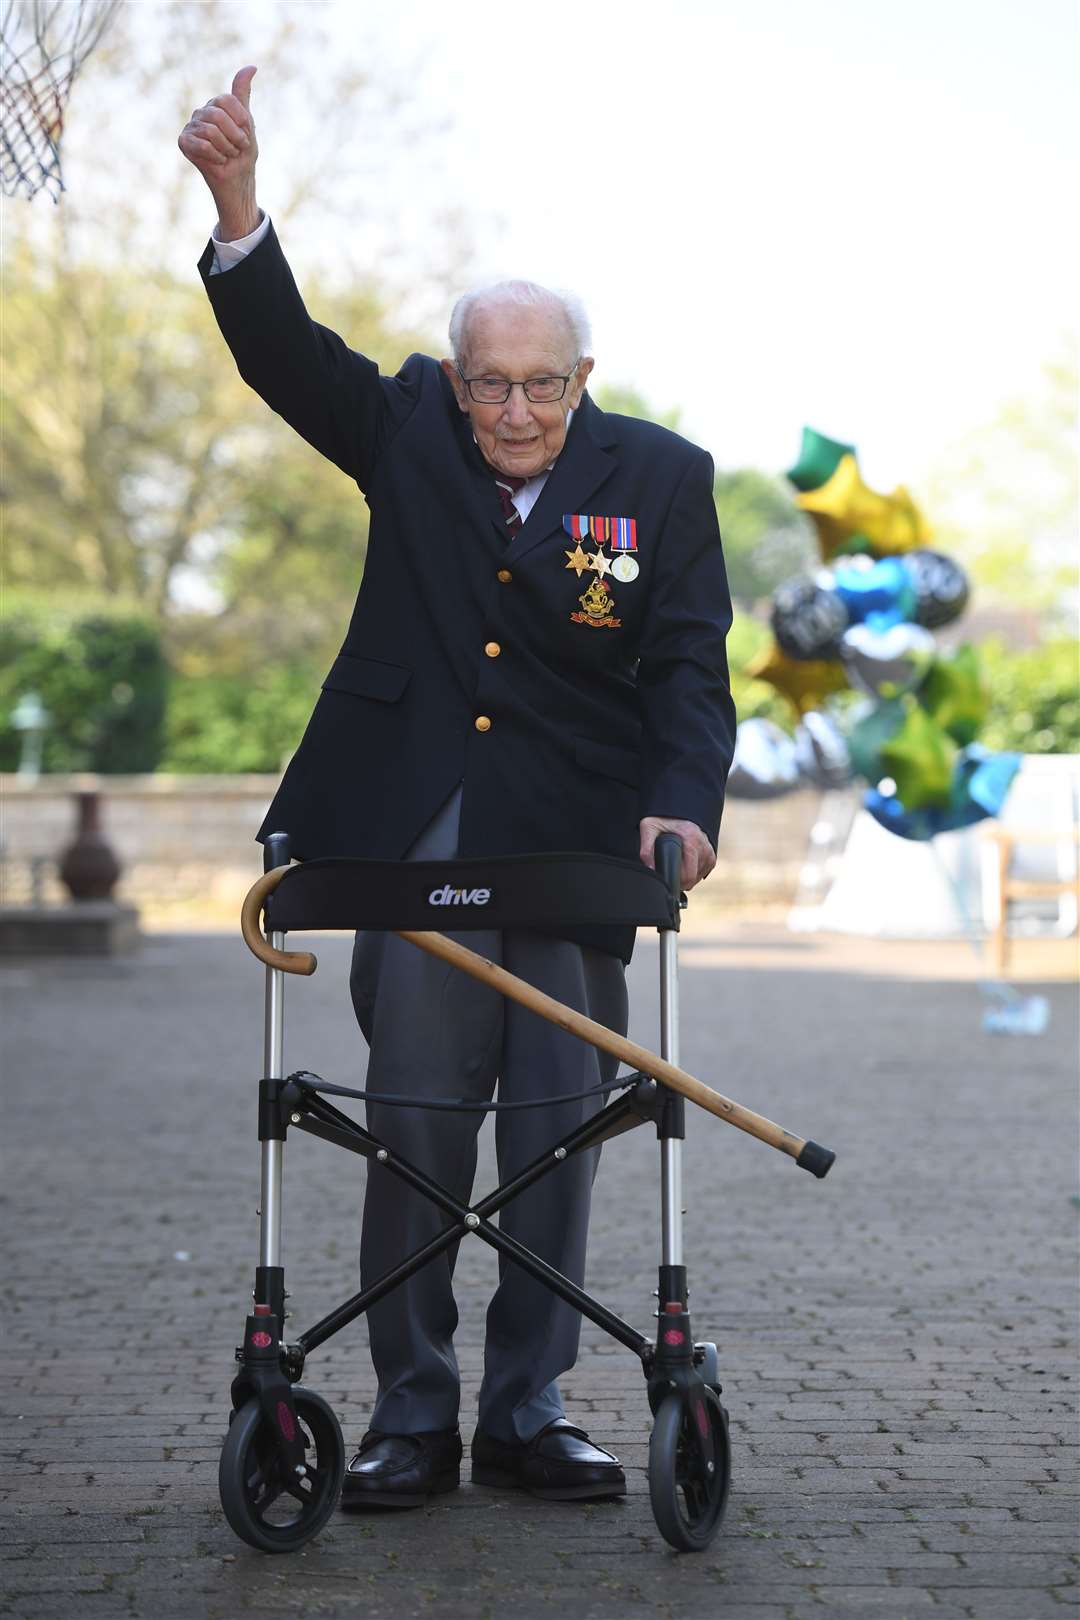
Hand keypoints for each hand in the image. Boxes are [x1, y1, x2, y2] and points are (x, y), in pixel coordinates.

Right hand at [178, 66, 259, 237]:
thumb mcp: (247, 122)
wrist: (237, 180)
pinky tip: (217, 161)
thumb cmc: (243, 153)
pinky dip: (216, 156)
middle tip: (237, 149)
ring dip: (226, 149)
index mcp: (216, 105)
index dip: (240, 120)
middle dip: (235, 137)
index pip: (226, 100)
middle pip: (218, 115)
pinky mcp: (183, 142)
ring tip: (227, 155)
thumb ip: (243, 94)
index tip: (246, 135)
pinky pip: (202, 145)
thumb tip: (252, 66)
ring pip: (211, 131)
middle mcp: (201, 112)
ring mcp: (190, 126)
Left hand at [639, 817, 715, 891]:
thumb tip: (651, 869)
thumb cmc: (662, 818)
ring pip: (699, 875)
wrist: (675, 809)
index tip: (667, 880)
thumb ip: (646, 849)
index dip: (676, 881)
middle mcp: (703, 844)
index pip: (689, 874)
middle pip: (694, 877)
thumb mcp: (648, 828)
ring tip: (676, 866)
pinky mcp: (711, 852)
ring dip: (688, 876)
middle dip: (681, 881)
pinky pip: (705, 870)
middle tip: (669, 873)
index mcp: (691, 839)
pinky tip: (686, 866)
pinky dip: (695, 872)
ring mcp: (709, 848)